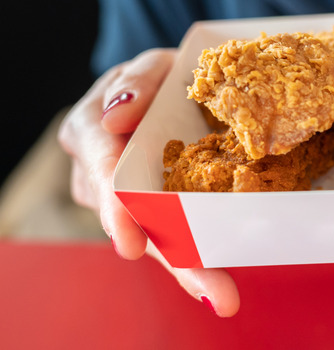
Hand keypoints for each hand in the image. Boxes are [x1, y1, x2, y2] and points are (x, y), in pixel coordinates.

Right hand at [57, 49, 239, 316]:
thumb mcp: (153, 65)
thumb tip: (116, 116)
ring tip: (217, 292)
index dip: (117, 207)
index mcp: (92, 132)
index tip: (131, 242)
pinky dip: (194, 254)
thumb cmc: (162, 76)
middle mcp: (102, 173)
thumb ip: (136, 81)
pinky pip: (173, 232)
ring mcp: (127, 196)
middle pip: (132, 220)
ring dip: (186, 264)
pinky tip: (215, 283)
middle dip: (168, 255)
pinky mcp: (157, 207)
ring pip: (154, 235)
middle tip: (206, 288)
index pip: (102, 172)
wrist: (175, 89)